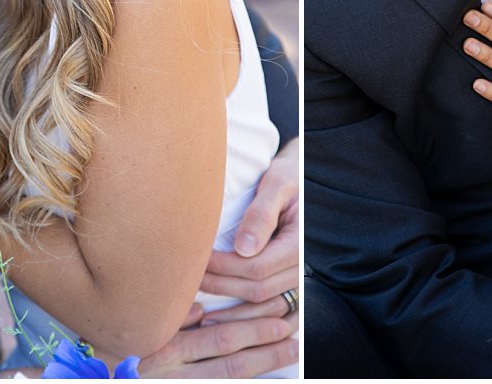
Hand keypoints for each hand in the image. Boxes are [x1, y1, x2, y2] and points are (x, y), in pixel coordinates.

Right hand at [137, 300, 297, 377]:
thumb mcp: (142, 331)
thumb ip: (172, 318)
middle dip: (266, 347)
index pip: (221, 338)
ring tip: (291, 351)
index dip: (254, 329)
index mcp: (167, 349)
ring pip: (231, 379)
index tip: (279, 317)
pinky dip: (248, 383)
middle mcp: (175, 374)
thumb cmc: (122, 353)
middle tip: (292, 332)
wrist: (108, 382)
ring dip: (264, 365)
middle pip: (232, 361)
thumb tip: (201, 307)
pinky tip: (270, 378)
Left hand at [200, 139, 297, 303]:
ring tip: (197, 302)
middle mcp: (302, 266)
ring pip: (263, 305)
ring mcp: (298, 278)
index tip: (197, 259)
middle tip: (188, 279)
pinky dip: (245, 315)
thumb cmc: (289, 177)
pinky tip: (220, 314)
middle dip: (220, 286)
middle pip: (257, 290)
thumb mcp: (276, 184)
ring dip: (229, 308)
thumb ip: (261, 214)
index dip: (223, 267)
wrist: (303, 181)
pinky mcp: (290, 282)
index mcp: (299, 242)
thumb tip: (243, 248)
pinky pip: (270, 308)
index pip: (257, 268)